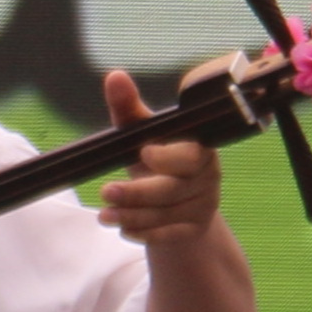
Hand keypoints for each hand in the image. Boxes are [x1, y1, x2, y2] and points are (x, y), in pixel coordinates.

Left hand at [94, 69, 228, 248]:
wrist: (178, 198)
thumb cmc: (158, 157)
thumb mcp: (142, 133)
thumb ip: (129, 108)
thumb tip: (115, 76)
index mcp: (199, 146)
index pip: (190, 154)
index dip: (167, 156)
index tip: (142, 153)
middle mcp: (208, 176)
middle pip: (173, 189)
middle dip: (136, 193)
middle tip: (105, 192)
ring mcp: (204, 204)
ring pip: (167, 215)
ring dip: (132, 217)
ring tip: (103, 216)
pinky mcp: (195, 228)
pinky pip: (170, 235)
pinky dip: (144, 234)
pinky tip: (123, 231)